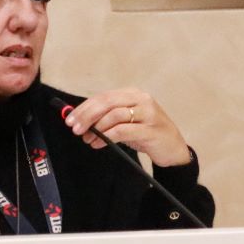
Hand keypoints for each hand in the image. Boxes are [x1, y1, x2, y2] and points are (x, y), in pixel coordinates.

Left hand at [65, 88, 192, 167]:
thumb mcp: (127, 122)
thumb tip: (80, 121)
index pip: (103, 96)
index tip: (70, 119)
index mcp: (133, 94)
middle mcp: (141, 99)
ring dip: (96, 128)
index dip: (84, 107)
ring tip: (87, 139)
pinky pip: (123, 130)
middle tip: (75, 128)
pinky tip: (99, 143)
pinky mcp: (151, 129)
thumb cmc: (147, 135)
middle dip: (87, 115)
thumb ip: (108, 118)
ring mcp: (148, 113)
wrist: (173, 149)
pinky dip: (107, 137)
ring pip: (114, 115)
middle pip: (107, 102)